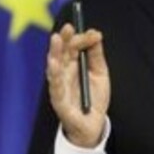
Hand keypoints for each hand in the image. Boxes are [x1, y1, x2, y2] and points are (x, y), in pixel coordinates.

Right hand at [46, 23, 110, 147]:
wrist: (94, 125)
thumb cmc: (94, 99)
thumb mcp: (100, 73)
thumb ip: (96, 54)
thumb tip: (96, 33)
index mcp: (72, 65)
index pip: (72, 46)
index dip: (80, 38)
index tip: (93, 34)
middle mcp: (63, 73)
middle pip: (61, 53)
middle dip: (64, 39)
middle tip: (68, 27)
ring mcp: (59, 86)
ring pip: (54, 67)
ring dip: (55, 52)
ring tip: (56, 39)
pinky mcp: (59, 101)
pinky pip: (56, 87)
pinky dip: (55, 75)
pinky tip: (53, 64)